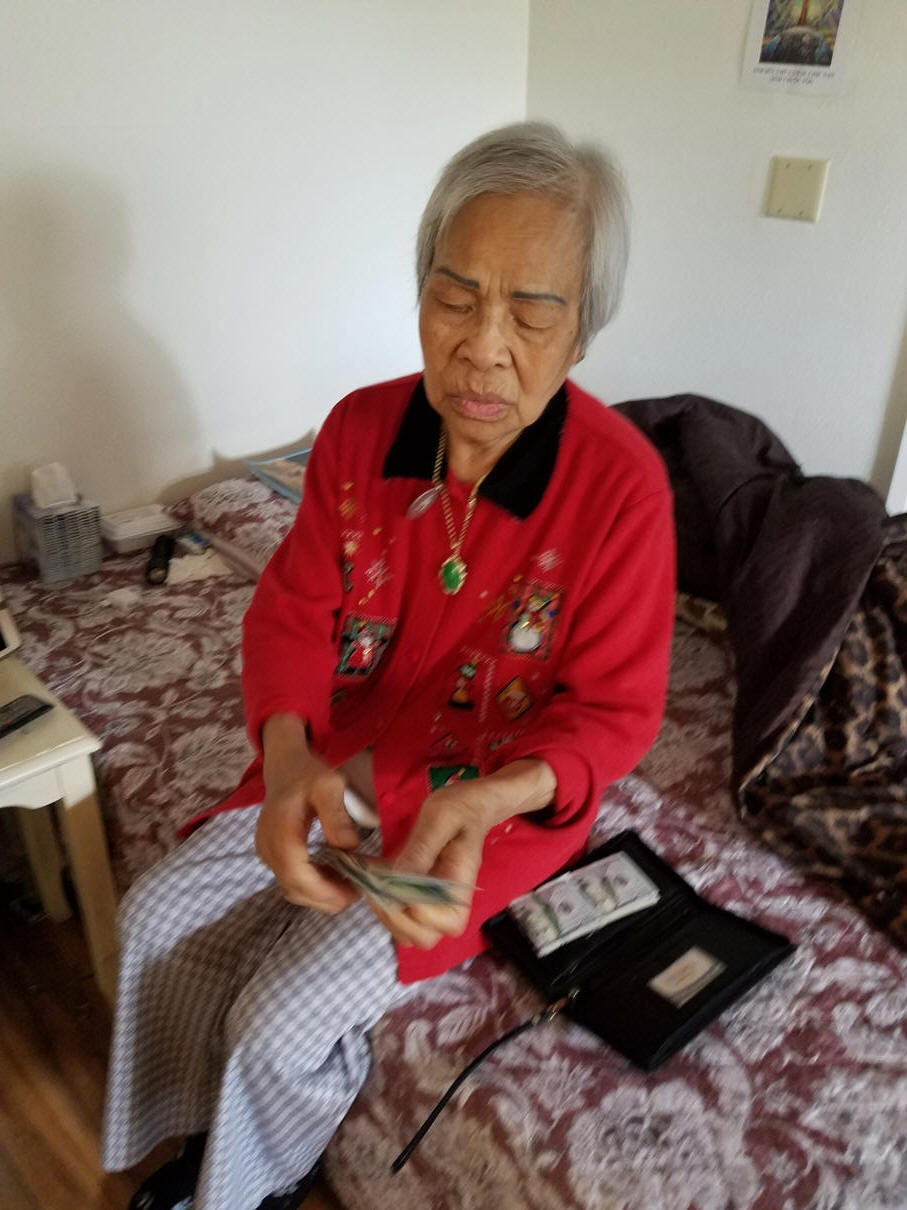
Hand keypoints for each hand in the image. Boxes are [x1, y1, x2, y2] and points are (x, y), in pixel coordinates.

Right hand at [255, 714, 359, 912]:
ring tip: (350, 882)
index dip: (324, 891)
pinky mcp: (271, 856)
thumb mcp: (328, 786)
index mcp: (281, 830)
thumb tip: (349, 847)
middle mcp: (268, 847)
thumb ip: (336, 816)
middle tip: (358, 890)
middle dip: (328, 897)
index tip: (353, 893)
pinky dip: (314, 885)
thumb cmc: (308, 774)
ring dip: (322, 894)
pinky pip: (291, 880)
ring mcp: (266, 853)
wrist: (285, 766)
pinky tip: (335, 874)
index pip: (296, 875)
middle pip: (294, 889)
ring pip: (293, 889)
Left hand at [370, 779, 491, 949]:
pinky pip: (400, 916)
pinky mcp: (420, 896)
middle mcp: (450, 902)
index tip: (397, 883)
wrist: (470, 804)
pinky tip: (372, 876)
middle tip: (377, 886)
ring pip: (408, 933)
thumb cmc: (460, 807)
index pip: (447, 923)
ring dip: (385, 914)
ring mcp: (435, 903)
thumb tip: (398, 879)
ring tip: (372, 881)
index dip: (418, 911)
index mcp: (461, 884)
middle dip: (395, 918)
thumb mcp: (440, 817)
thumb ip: (421, 849)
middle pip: (424, 938)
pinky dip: (382, 903)